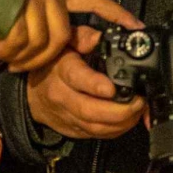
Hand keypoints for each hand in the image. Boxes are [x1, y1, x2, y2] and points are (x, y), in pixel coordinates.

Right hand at [0, 0, 138, 72]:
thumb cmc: (3, 0)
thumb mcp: (35, 9)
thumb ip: (61, 26)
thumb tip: (92, 41)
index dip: (115, 13)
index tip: (136, 27)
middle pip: (60, 36)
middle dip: (45, 58)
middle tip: (26, 66)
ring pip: (39, 42)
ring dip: (23, 57)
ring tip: (9, 60)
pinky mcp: (11, 5)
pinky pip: (17, 41)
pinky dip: (6, 51)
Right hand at [27, 50, 146, 138]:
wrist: (33, 94)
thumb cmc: (54, 64)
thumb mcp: (66, 42)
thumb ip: (84, 37)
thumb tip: (101, 38)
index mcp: (61, 70)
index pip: (77, 78)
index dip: (95, 85)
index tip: (112, 88)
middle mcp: (62, 96)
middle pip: (89, 110)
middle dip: (119, 110)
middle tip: (139, 101)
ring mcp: (67, 116)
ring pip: (96, 127)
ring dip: (122, 122)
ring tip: (139, 111)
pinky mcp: (73, 131)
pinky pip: (97, 135)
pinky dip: (116, 130)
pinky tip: (128, 120)